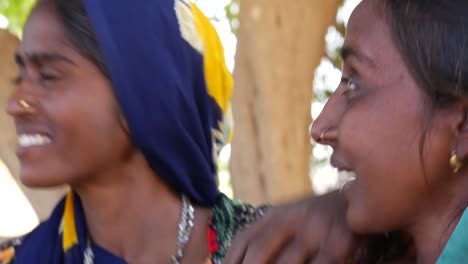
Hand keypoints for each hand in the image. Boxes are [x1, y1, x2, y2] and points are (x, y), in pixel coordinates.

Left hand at [225, 191, 355, 263]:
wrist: (362, 204)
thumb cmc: (322, 217)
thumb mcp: (293, 219)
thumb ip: (269, 236)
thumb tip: (239, 261)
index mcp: (278, 213)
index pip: (245, 238)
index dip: (231, 260)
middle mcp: (294, 218)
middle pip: (259, 250)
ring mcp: (317, 230)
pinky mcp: (341, 245)